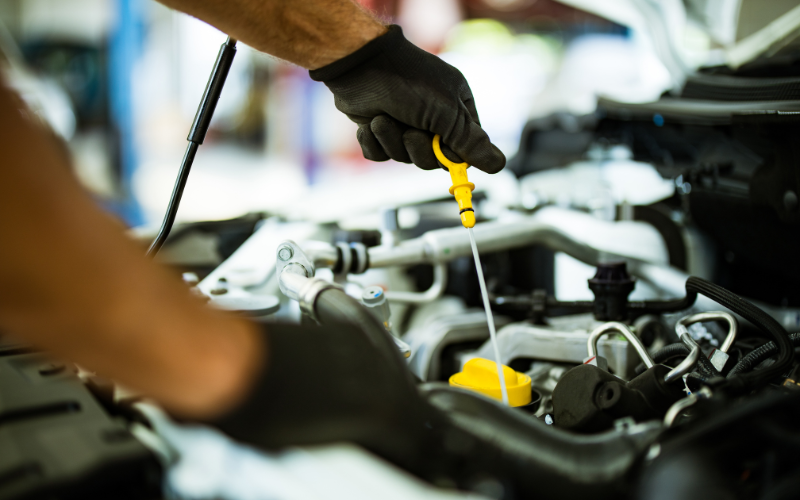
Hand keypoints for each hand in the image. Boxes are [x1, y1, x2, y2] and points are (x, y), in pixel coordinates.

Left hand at [310, 25, 505, 173]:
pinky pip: (380, 154)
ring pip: (404, 157)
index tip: (444, 155)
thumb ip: (470, 141)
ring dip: (392, 141)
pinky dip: (374, 143)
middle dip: (418, 149)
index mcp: (456, 108)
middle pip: (433, 159)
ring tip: (384, 119)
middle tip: (410, 131)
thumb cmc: (407, 82)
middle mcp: (432, 117)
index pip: (465, 147)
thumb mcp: (446, 112)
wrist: (357, 66)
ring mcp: (404, 123)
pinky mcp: (379, 130)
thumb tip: (499, 164)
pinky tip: (370, 124)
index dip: (453, 156)